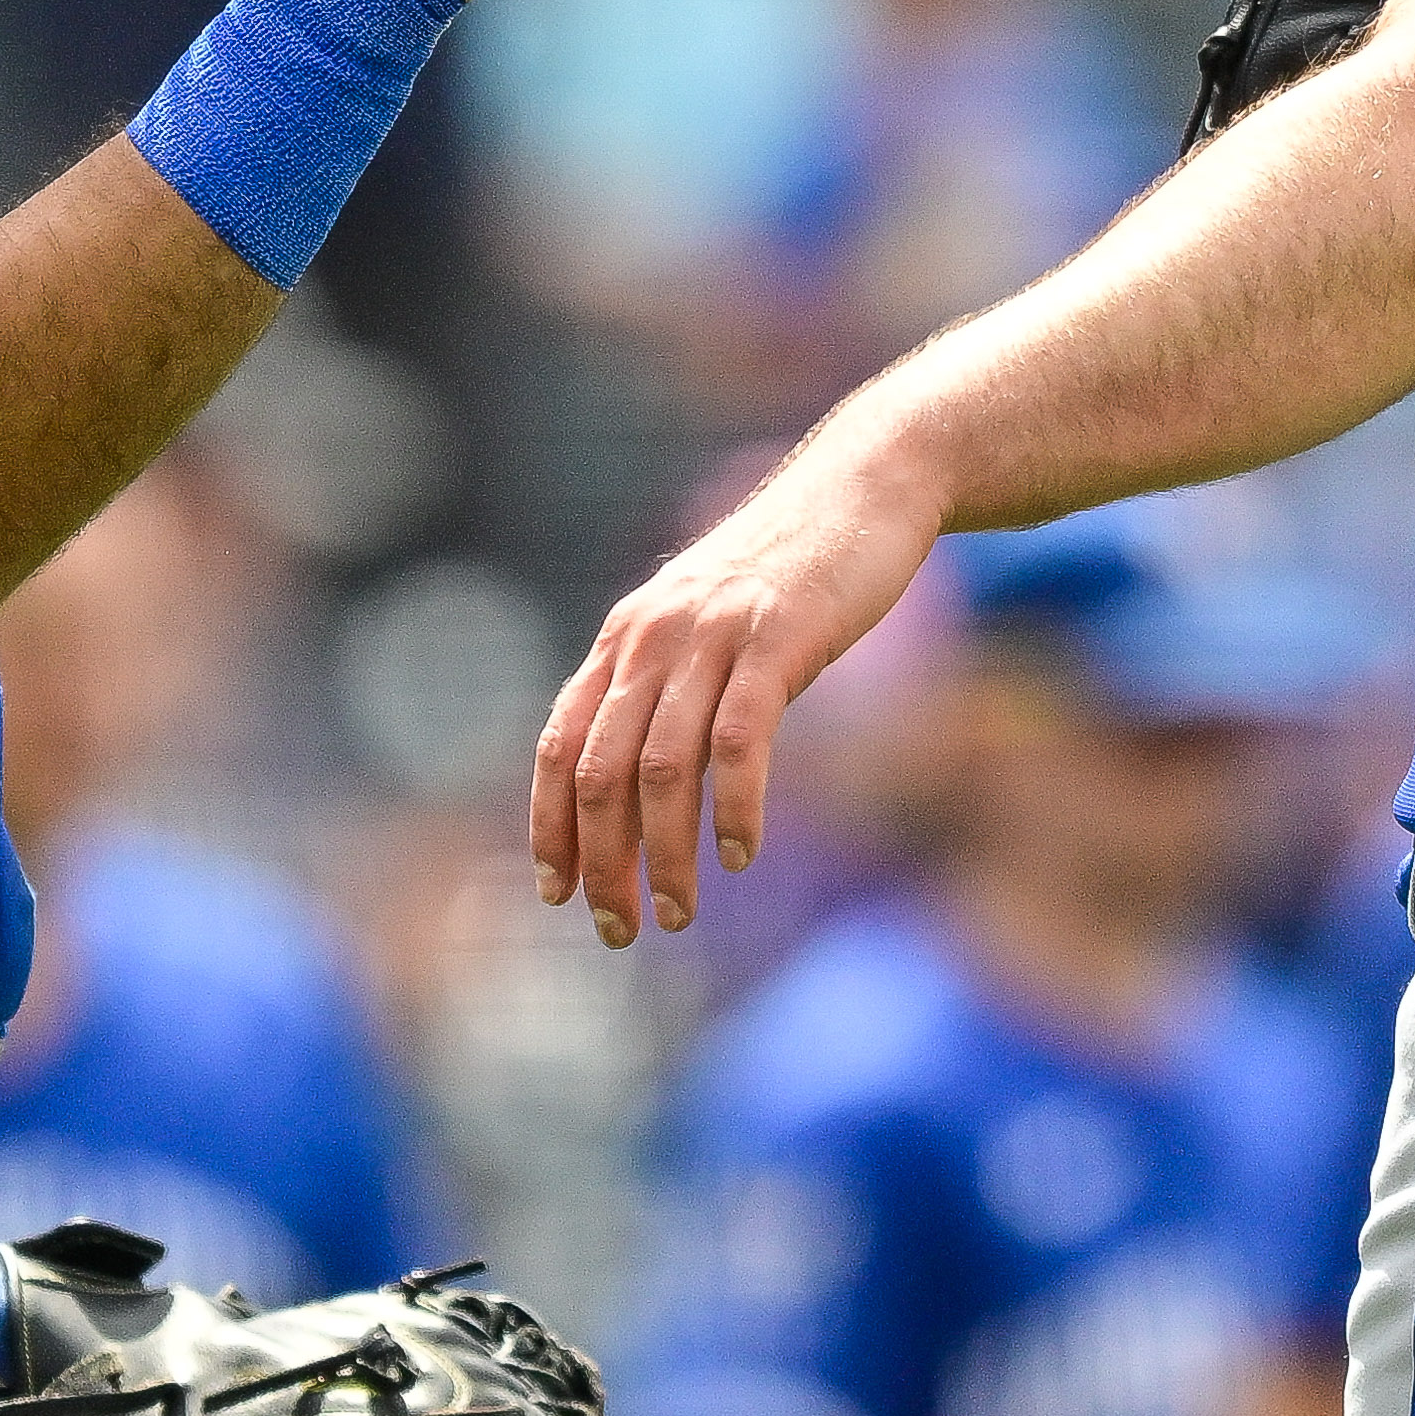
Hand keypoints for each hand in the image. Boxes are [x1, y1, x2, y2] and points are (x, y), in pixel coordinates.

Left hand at [530, 418, 949, 942]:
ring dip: (664, 854)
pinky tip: (739, 855)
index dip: (551, 826)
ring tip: (678, 912)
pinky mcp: (776, 639)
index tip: (557, 891)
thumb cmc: (789, 568)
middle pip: (600, 773)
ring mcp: (712, 637)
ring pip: (661, 769)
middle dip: (602, 862)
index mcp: (626, 639)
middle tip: (620, 929)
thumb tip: (644, 774)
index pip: (560, 746)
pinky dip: (732, 807)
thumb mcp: (708, 623)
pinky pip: (738, 741)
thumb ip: (671, 684)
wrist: (863, 486)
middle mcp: (652, 638)